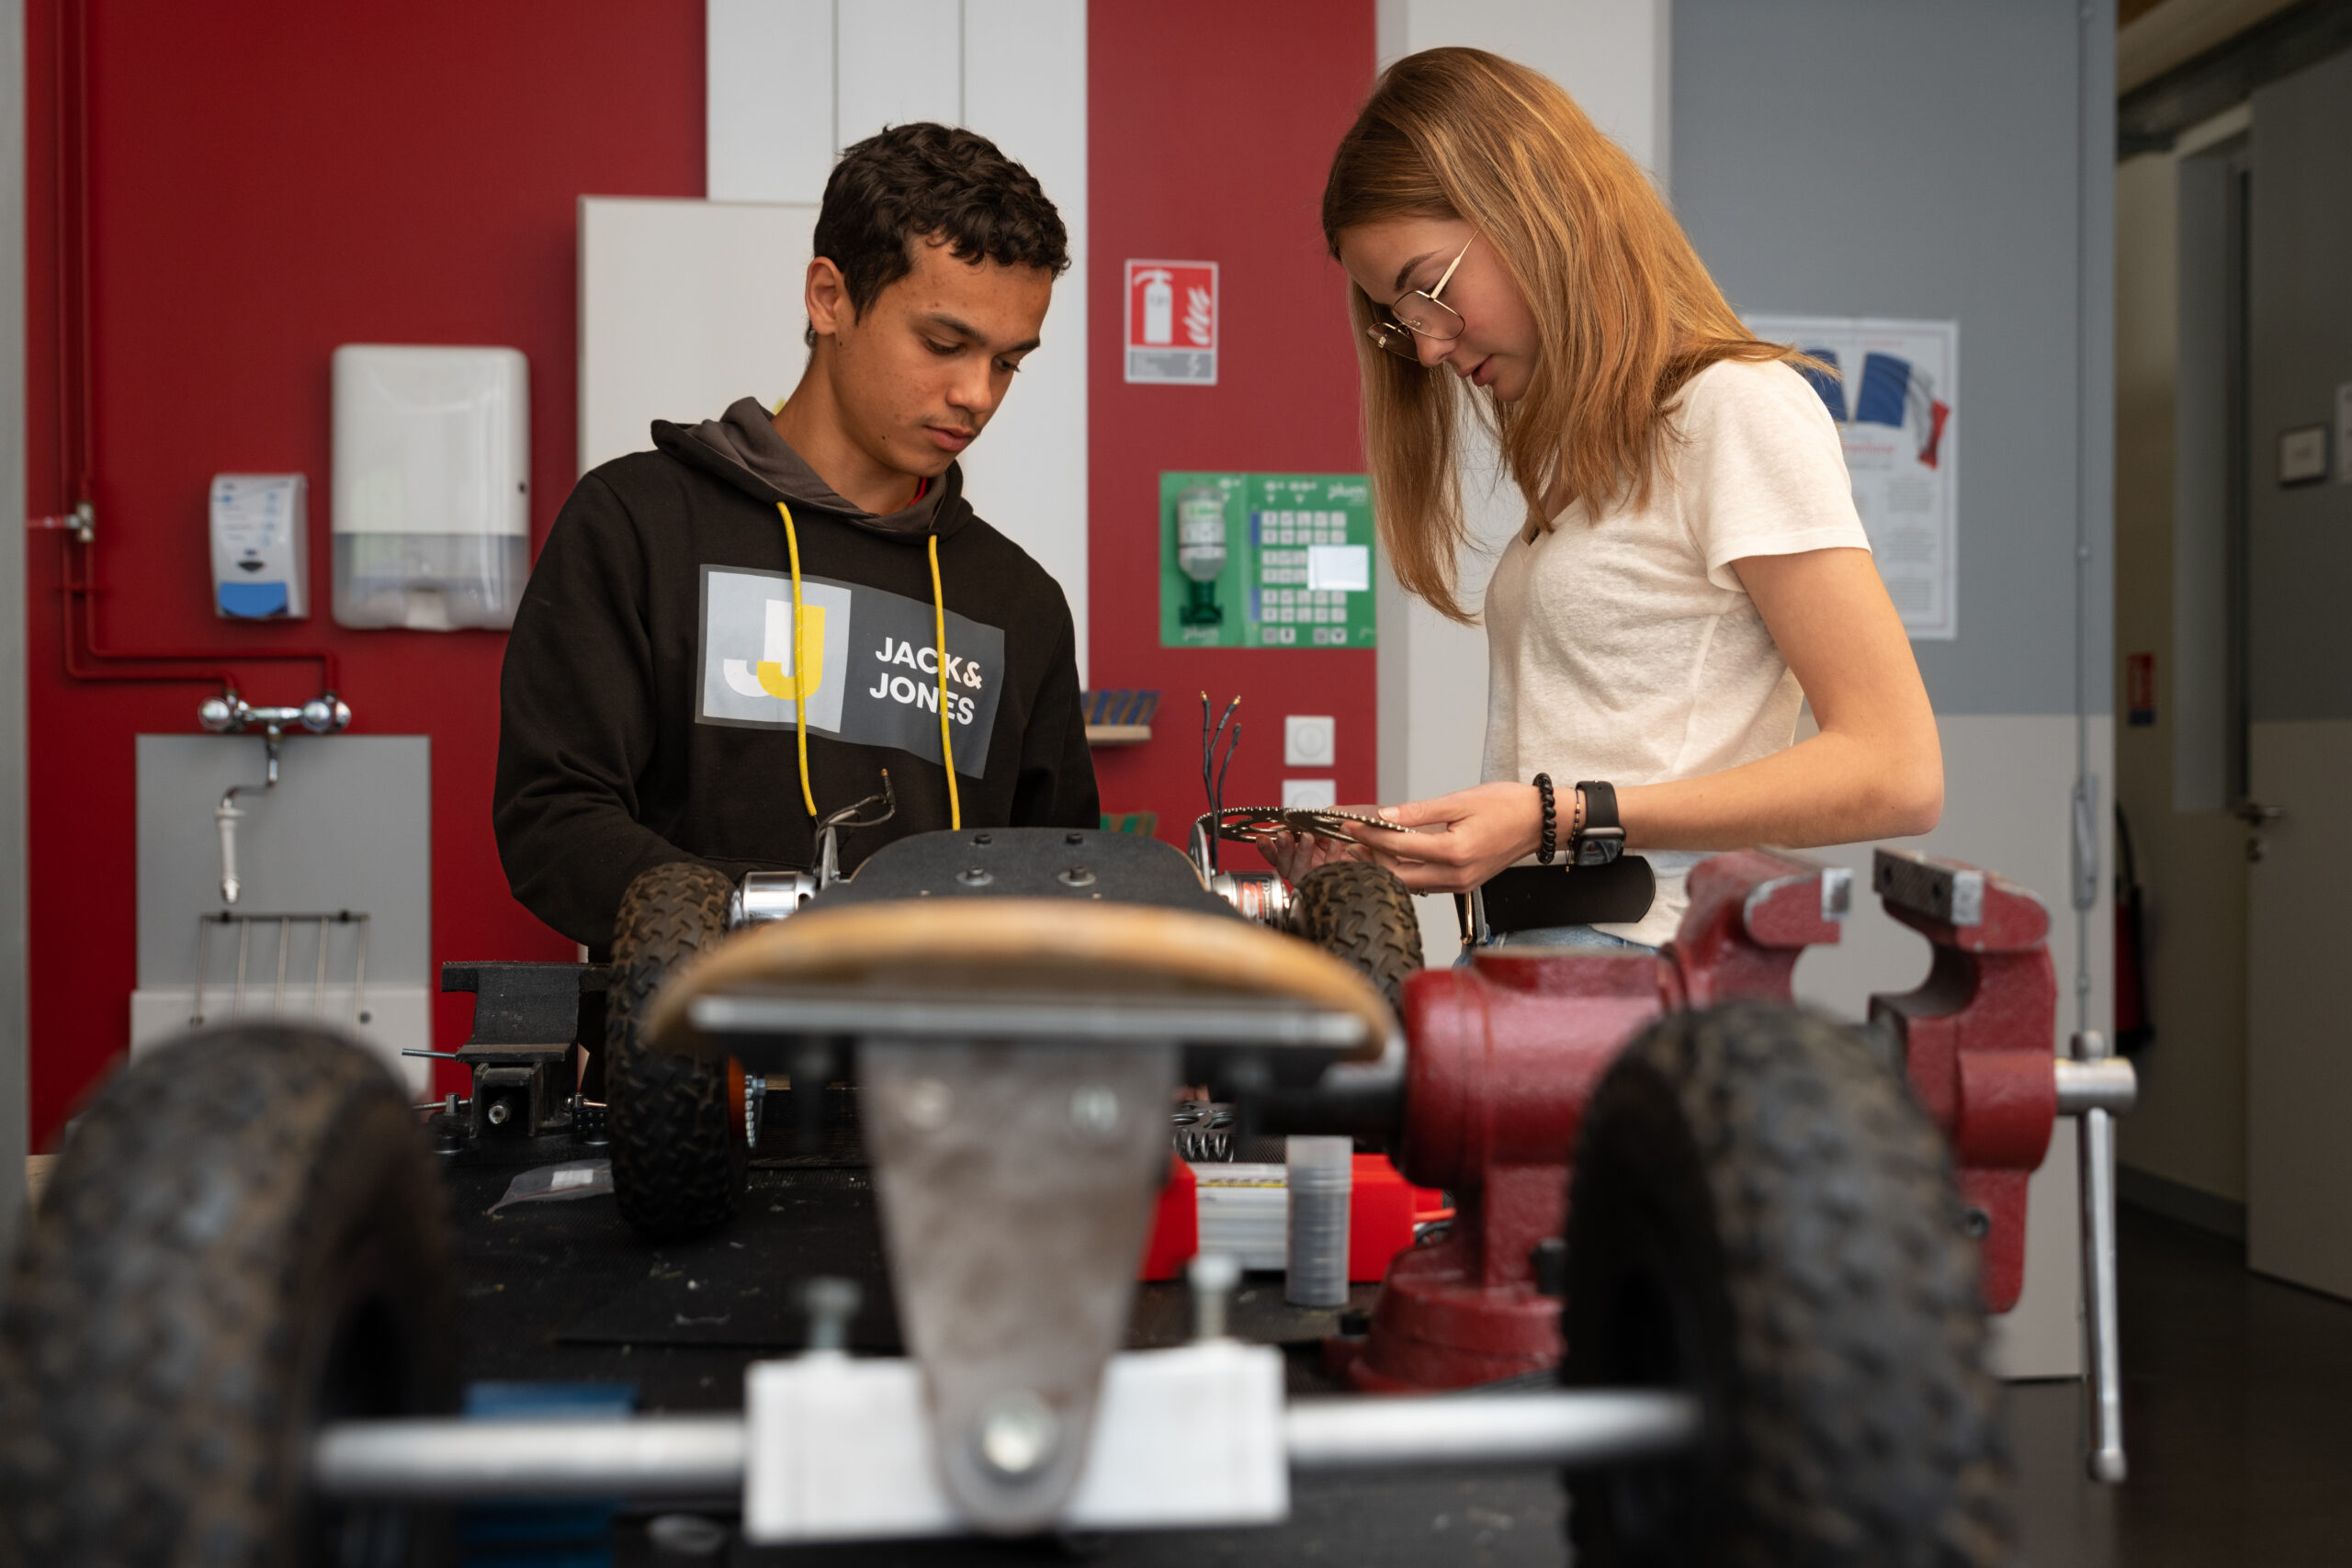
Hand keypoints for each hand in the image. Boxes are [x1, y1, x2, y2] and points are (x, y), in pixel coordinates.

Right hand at [1257, 820, 1371, 883]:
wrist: (1401, 839)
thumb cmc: (1378, 827)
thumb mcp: (1347, 814)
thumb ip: (1324, 817)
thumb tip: (1300, 817)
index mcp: (1312, 848)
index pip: (1283, 852)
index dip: (1270, 847)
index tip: (1262, 837)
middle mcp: (1317, 863)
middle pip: (1287, 865)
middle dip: (1282, 850)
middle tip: (1284, 836)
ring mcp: (1328, 874)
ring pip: (1302, 874)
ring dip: (1301, 854)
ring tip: (1307, 837)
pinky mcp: (1343, 881)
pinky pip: (1329, 875)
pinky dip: (1330, 858)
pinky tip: (1333, 844)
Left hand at [1342, 781, 1544, 893]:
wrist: (1540, 822)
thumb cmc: (1507, 806)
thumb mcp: (1460, 801)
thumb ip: (1419, 812)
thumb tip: (1385, 816)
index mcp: (1455, 852)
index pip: (1400, 846)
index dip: (1371, 835)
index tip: (1350, 825)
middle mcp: (1457, 875)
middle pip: (1399, 874)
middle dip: (1372, 857)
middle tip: (1351, 841)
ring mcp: (1461, 884)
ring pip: (1411, 882)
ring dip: (1387, 866)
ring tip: (1365, 848)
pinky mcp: (1464, 885)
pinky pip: (1427, 883)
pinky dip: (1407, 871)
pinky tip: (1395, 856)